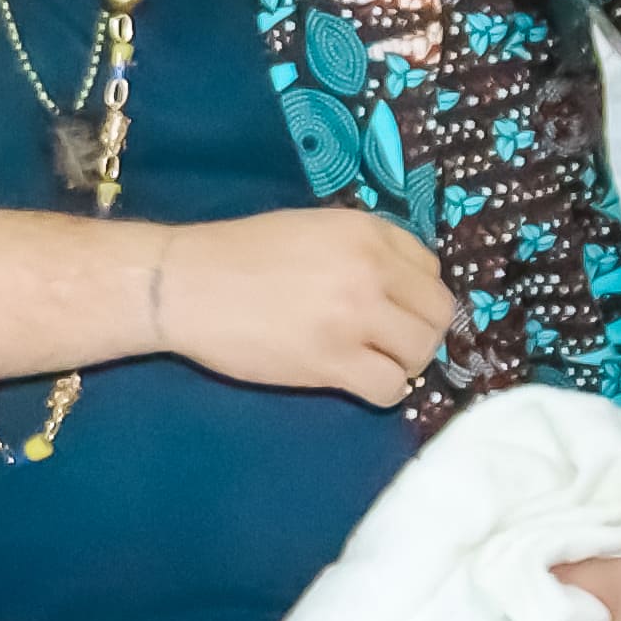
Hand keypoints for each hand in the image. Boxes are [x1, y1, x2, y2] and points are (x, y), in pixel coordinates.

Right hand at [152, 208, 455, 404]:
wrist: (184, 285)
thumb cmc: (237, 255)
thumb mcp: (310, 229)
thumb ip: (359, 250)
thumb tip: (396, 288)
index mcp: (366, 232)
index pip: (431, 270)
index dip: (415, 295)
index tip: (391, 309)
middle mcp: (371, 271)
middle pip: (437, 314)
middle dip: (418, 332)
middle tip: (388, 343)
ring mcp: (355, 317)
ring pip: (421, 352)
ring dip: (404, 363)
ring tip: (372, 362)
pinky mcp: (333, 361)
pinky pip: (390, 387)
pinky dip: (382, 391)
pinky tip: (356, 382)